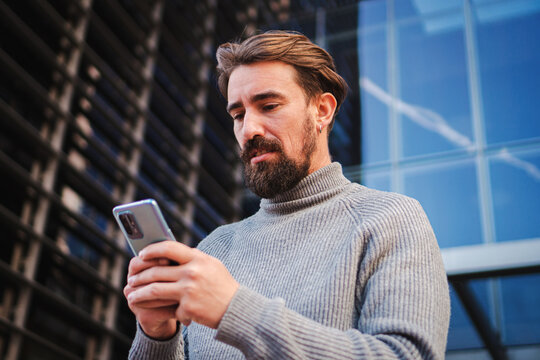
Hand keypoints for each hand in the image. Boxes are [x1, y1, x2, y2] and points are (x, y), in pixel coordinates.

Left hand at [125, 241, 239, 329]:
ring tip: (131, 296)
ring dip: (139, 294)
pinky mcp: (187, 307)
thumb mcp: (211, 265)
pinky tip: (151, 310)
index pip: (169, 248)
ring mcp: (189, 290)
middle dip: (139, 276)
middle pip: (156, 271)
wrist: (235, 308)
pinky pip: (166, 307)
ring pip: (154, 290)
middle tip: (131, 279)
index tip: (142, 255)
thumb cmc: (222, 285)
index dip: (152, 250)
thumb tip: (170, 251)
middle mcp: (192, 272)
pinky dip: (158, 309)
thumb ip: (192, 258)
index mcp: (198, 259)